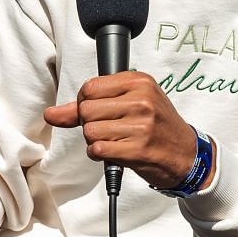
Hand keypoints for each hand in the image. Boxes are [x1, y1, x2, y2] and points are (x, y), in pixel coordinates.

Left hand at [43, 72, 197, 188]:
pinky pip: (97, 150)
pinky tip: (116, 152)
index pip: (89, 88)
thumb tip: (51, 114)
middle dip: (90, 124)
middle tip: (111, 129)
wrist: (187, 154)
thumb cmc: (157, 126)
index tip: (99, 112)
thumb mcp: (130, 104)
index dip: (85, 104)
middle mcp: (141, 100)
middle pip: (86, 110)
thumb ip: (87, 106)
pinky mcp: (138, 149)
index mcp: (139, 82)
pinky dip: (100, 154)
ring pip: (89, 131)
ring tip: (117, 141)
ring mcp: (141, 125)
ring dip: (96, 141)